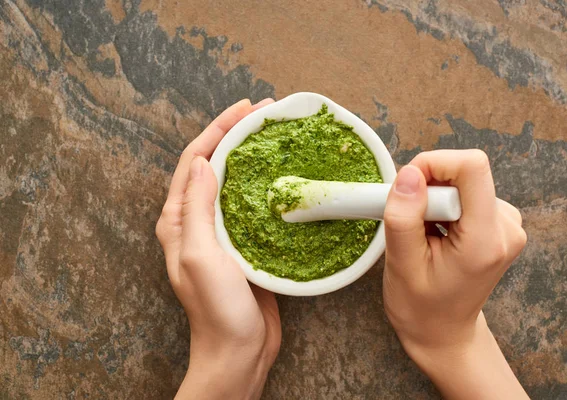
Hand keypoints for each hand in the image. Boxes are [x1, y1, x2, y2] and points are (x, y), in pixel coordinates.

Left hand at [156, 99, 280, 399]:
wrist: (238, 351)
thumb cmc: (216, 310)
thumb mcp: (201, 254)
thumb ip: (197, 207)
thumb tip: (201, 161)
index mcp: (178, 220)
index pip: (194, 160)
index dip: (218, 129)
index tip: (246, 109)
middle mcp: (197, 221)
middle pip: (215, 165)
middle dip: (237, 135)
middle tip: (266, 114)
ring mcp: (222, 232)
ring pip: (236, 182)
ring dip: (253, 156)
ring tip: (277, 136)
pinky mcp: (245, 244)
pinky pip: (254, 204)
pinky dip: (268, 185)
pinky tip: (287, 177)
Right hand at [383, 150, 528, 398]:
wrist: (443, 331)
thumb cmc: (420, 307)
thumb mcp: (401, 264)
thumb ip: (404, 217)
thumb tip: (409, 173)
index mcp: (485, 240)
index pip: (472, 167)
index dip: (434, 164)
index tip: (407, 188)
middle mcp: (507, 228)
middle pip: (466, 173)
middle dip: (429, 189)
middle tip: (410, 223)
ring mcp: (508, 225)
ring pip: (464, 181)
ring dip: (434, 199)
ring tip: (423, 235)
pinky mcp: (500, 222)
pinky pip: (468, 192)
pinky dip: (444, 205)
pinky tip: (436, 233)